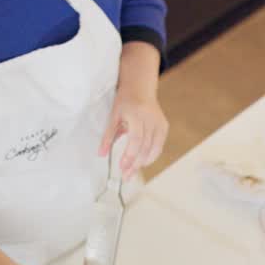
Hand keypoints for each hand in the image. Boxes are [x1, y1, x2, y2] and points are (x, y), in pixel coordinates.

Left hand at [100, 43, 167, 178]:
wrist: (140, 88)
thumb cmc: (125, 102)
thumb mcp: (113, 116)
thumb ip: (107, 136)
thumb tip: (100, 155)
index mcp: (137, 115)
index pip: (136, 139)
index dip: (130, 155)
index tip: (122, 167)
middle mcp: (151, 119)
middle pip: (145, 147)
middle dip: (135, 164)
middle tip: (126, 176)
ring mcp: (159, 123)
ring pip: (153, 149)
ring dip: (142, 163)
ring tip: (131, 173)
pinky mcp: (164, 127)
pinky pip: (159, 146)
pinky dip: (151, 156)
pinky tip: (141, 163)